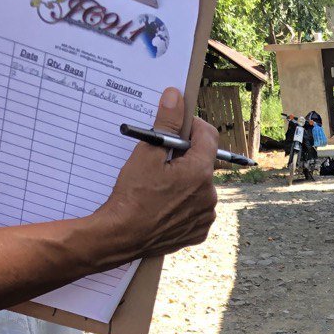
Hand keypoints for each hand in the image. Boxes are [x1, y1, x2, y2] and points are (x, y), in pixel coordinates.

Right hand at [94, 88, 218, 262]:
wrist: (123, 236)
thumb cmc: (133, 195)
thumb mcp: (147, 153)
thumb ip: (166, 124)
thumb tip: (175, 97)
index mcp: (200, 172)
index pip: (208, 136)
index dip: (192, 126)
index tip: (178, 126)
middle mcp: (210, 195)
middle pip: (203, 163)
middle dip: (185, 157)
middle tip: (161, 160)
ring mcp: (205, 216)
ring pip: (199, 188)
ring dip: (185, 182)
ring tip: (160, 186)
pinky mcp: (198, 232)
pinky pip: (195, 210)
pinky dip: (183, 204)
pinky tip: (164, 204)